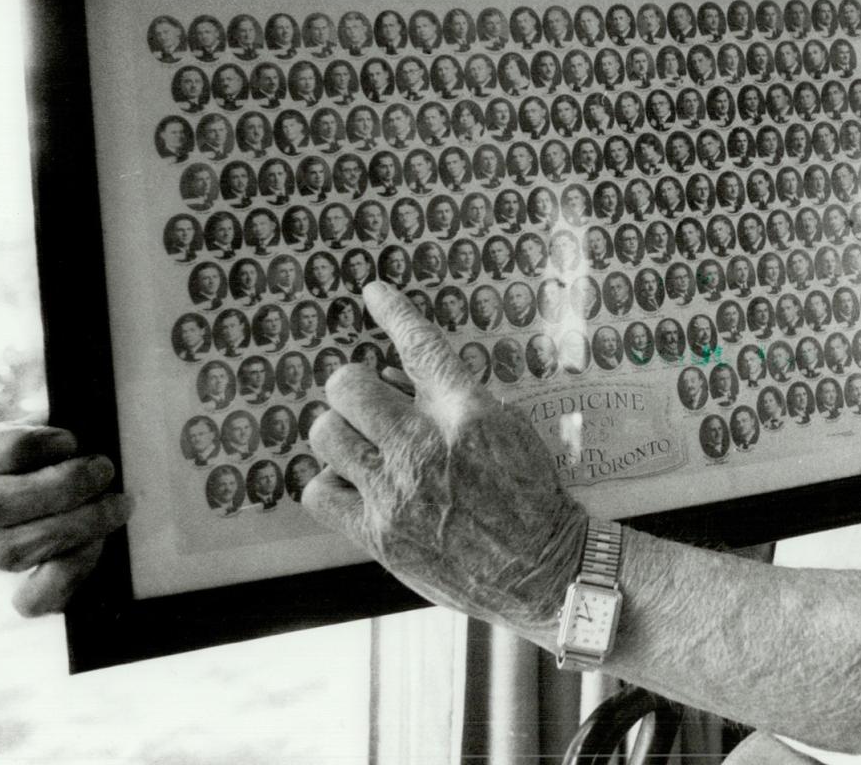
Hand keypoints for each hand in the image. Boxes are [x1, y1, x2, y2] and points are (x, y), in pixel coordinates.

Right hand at [0, 423, 131, 615]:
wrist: (117, 469)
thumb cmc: (94, 433)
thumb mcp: (80, 410)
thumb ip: (76, 409)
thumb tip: (90, 422)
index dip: (19, 450)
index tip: (67, 439)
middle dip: (57, 488)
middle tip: (104, 468)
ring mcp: (3, 546)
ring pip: (6, 552)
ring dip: (71, 526)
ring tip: (116, 503)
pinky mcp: (32, 585)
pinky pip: (31, 600)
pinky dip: (68, 573)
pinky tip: (98, 545)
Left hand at [303, 281, 588, 638]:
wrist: (542, 568)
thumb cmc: (528, 495)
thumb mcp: (506, 430)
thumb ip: (450, 400)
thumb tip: (391, 376)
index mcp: (467, 413)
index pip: (420, 346)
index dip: (394, 310)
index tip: (375, 292)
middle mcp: (427, 447)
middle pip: (347, 386)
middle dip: (354, 388)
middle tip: (370, 406)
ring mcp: (397, 492)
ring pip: (324, 434)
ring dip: (341, 434)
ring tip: (365, 448)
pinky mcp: (378, 535)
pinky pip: (317, 491)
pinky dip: (331, 483)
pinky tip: (358, 486)